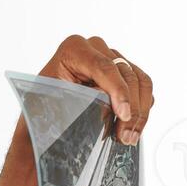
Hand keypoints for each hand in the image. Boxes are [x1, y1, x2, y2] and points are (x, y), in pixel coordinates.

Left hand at [39, 35, 154, 145]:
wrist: (45, 116)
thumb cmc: (44, 110)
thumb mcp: (57, 105)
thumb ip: (83, 102)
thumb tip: (109, 107)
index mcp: (73, 49)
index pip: (103, 67)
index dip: (118, 92)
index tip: (123, 115)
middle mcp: (95, 48)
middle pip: (125, 74)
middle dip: (130, 108)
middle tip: (126, 137)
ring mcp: (111, 58)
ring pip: (139, 81)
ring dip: (140, 111)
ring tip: (130, 137)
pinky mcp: (123, 71)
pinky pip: (142, 87)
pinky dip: (142, 108)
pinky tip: (133, 128)